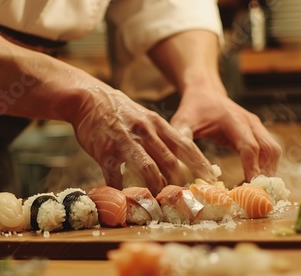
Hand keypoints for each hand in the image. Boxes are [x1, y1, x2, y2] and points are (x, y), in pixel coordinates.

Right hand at [69, 87, 217, 193]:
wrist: (88, 98)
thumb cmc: (119, 110)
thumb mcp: (145, 116)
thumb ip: (159, 135)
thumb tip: (176, 157)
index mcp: (157, 124)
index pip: (185, 146)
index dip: (200, 164)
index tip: (212, 178)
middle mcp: (145, 132)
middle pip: (170, 162)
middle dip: (180, 184)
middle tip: (185, 198)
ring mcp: (126, 142)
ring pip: (148, 170)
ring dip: (156, 188)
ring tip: (159, 202)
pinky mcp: (106, 151)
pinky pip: (116, 176)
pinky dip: (122, 191)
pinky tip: (125, 199)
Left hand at [170, 89, 281, 180]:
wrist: (205, 93)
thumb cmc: (193, 109)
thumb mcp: (182, 122)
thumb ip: (182, 140)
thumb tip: (182, 166)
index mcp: (233, 119)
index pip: (249, 146)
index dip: (251, 167)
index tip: (248, 187)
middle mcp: (250, 122)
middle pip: (269, 149)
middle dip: (264, 173)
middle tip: (254, 195)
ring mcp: (256, 126)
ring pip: (274, 151)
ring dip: (268, 171)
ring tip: (254, 190)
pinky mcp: (257, 132)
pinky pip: (270, 151)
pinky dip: (266, 166)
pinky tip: (252, 180)